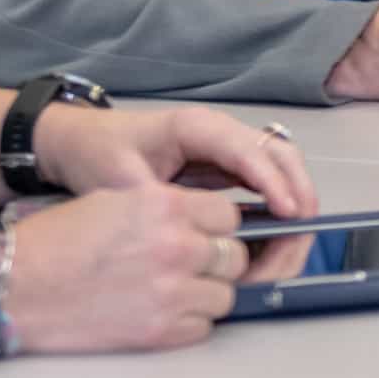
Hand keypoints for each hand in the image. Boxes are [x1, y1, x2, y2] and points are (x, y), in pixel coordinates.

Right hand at [0, 185, 252, 353]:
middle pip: (233, 256)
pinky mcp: (162, 331)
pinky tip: (160, 313)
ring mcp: (173, 292)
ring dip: (205, 294)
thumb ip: (162, 208)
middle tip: (190, 266)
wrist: (10, 288)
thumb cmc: (51, 243)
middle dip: (216, 261)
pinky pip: (203, 327)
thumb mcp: (112, 201)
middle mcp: (177, 246)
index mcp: (165, 206)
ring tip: (172, 292)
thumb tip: (198, 220)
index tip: (205, 234)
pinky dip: (189, 322)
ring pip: (224, 295)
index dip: (217, 227)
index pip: (228, 215)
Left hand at [34, 103, 319, 279]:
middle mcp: (222, 133)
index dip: (275, 184)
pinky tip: (273, 243)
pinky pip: (266, 185)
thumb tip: (193, 235)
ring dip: (295, 206)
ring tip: (288, 250)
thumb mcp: (119, 179)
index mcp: (197, 127)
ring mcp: (228, 150)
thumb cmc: (97, 151)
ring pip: (281, 170)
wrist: (80, 140)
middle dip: (299, 196)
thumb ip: (158, 204)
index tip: (291, 216)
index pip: (250, 151)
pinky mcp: (226, 168)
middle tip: (298, 241)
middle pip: (281, 156)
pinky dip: (279, 212)